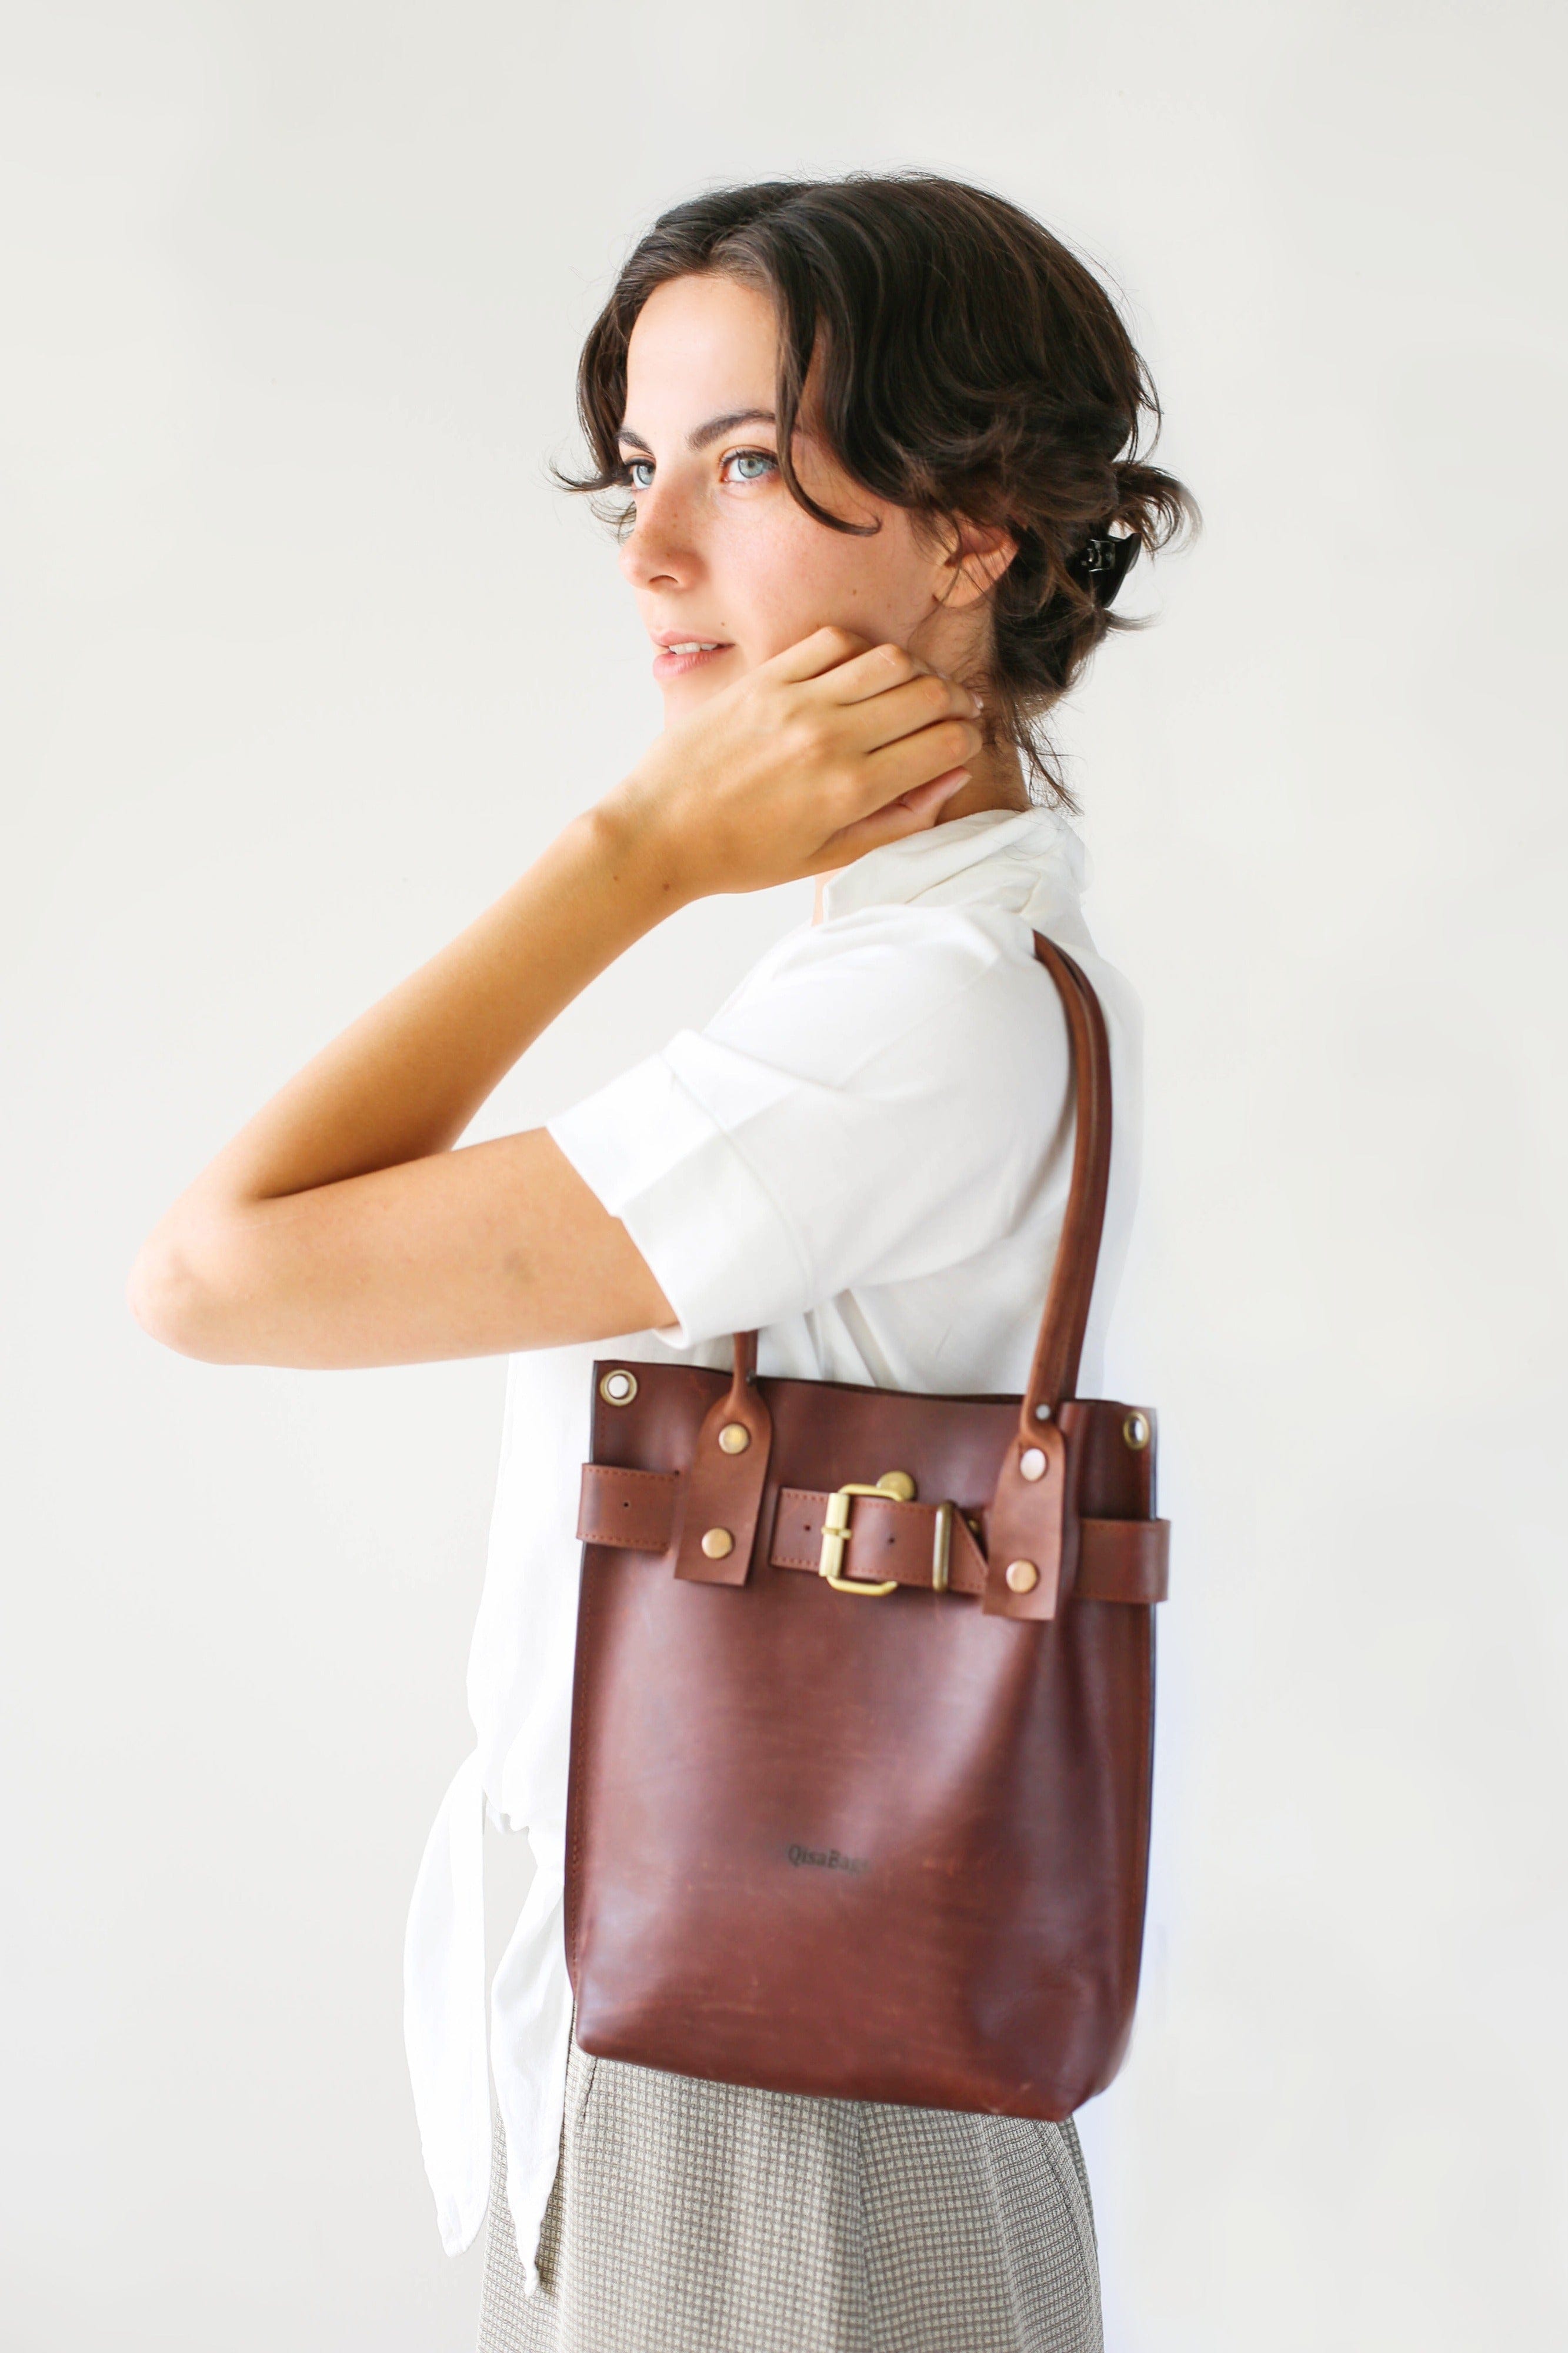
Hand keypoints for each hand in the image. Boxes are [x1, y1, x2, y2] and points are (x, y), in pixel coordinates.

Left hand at [598, 627, 982, 900]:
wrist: (658, 834)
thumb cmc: (742, 856)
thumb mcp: (828, 855)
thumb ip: (897, 818)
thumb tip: (951, 775)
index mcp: (849, 790)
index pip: (943, 745)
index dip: (969, 740)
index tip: (966, 742)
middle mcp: (829, 738)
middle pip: (927, 695)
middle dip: (956, 702)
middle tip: (957, 712)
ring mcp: (795, 701)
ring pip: (889, 660)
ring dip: (916, 673)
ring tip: (916, 690)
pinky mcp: (765, 678)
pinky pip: (834, 642)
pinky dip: (862, 650)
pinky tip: (862, 672)